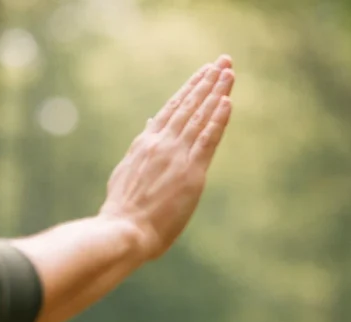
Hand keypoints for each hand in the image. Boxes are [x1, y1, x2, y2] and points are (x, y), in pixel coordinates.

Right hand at [99, 55, 234, 261]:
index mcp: (146, 144)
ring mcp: (176, 156)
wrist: (122, 231)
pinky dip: (218, 120)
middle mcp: (162, 144)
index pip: (173, 109)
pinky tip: (228, 102)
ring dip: (216, 92)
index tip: (204, 72)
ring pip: (200, 117)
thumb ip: (141, 147)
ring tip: (228, 72)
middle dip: (208, 82)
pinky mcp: (190, 173)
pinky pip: (207, 140)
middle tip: (224, 61)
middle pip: (189, 105)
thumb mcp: (128, 171)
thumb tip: (149, 125)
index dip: (190, 89)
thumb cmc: (123, 210)